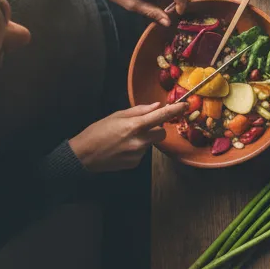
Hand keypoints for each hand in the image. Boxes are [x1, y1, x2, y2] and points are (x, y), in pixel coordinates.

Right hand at [68, 102, 186, 171]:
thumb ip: (139, 111)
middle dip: (156, 128)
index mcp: (135, 126)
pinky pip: (142, 153)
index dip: (175, 110)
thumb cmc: (97, 131)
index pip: (162, 116)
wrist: (83, 155)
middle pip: (161, 133)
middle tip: (140, 126)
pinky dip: (137, 148)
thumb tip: (157, 106)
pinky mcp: (135, 163)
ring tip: (125, 138)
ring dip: (144, 139)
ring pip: (151, 143)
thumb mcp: (116, 116)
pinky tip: (122, 148)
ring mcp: (138, 154)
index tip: (186, 105)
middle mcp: (140, 141)